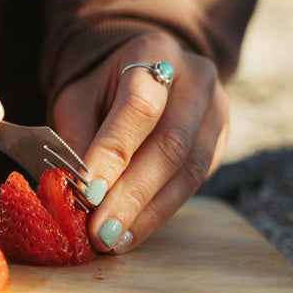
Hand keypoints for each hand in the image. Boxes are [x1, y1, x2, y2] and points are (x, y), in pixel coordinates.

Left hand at [52, 31, 228, 253]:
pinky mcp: (219, 141)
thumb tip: (72, 189)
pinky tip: (133, 230)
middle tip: (100, 231)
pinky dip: (160, 211)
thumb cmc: (103, 86)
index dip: (113, 154)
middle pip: (171, 144)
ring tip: (114, 240)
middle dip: (131, 195)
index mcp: (154, 53)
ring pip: (189, 171)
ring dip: (148, 213)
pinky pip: (194, 182)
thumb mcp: (79, 97)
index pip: (139, 107)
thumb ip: (76, 135)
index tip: (86, 195)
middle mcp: (196, 80)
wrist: (142, 71)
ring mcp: (215, 111)